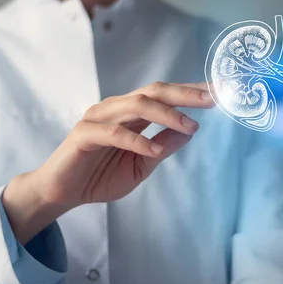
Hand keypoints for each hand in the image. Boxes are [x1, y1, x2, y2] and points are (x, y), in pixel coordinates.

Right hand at [2, 82, 213, 243]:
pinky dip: (136, 140)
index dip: (192, 92)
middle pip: (154, 91)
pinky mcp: (84, 134)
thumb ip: (163, 147)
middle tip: (212, 99)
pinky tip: (153, 150)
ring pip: (136, 105)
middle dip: (185, 93)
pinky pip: (114, 132)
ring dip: (166, 114)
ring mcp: (99, 118)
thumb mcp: (142, 165)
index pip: (165, 95)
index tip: (220, 92)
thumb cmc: (100, 176)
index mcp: (131, 113)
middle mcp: (116, 108)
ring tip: (190, 126)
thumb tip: (190, 132)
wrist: (62, 192)